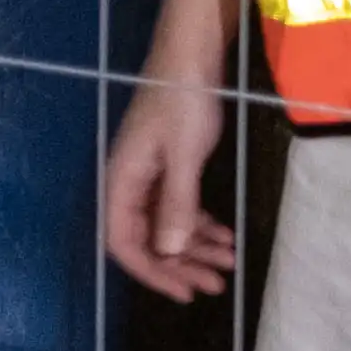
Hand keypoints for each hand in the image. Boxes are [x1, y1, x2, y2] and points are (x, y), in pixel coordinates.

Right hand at [100, 67, 241, 302]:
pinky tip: (225, 235)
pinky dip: (200, 225)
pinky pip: (179, 208)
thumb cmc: (182, 102)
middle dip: (180, 265)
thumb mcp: (184, 154)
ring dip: (194, 247)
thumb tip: (169, 250)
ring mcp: (149, 176)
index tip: (184, 292)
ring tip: (228, 262)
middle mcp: (130, 183)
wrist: (190, 58)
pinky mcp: (168, 167)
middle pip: (146, 239)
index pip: (123, 241)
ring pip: (166, 226)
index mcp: (122, 180)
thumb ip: (176, 203)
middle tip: (215, 284)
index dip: (151, 271)